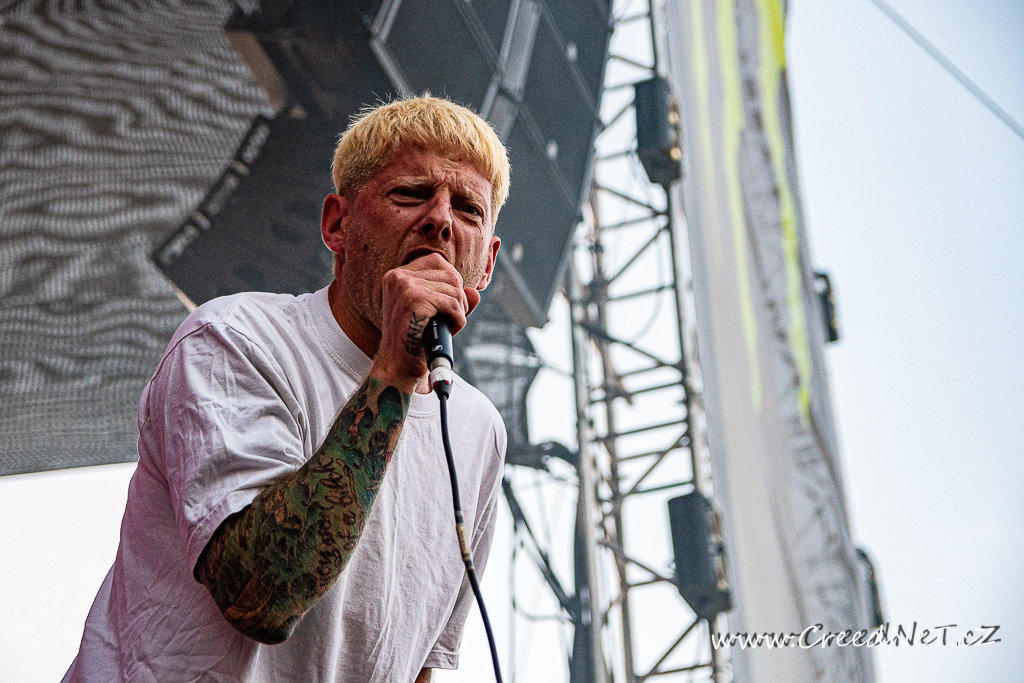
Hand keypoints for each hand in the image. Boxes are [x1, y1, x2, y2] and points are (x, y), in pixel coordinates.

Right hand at [371, 253, 479, 391]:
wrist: (398, 366)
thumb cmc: (415, 340)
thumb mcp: (434, 314)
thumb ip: (454, 299)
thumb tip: (475, 292)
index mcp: (396, 275)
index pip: (437, 262)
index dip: (452, 282)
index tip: (449, 303)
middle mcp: (398, 277)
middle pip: (450, 275)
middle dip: (459, 299)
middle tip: (452, 319)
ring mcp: (405, 287)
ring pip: (454, 289)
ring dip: (459, 311)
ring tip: (449, 326)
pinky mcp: (414, 300)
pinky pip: (452, 304)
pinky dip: (459, 319)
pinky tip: (451, 329)